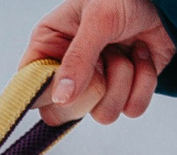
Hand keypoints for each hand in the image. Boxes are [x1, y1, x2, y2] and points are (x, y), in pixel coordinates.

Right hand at [24, 0, 176, 125]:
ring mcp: (97, 84)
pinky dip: (145, 81)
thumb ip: (78, 58)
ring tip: (128, 50)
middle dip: (94, 89)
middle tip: (106, 60)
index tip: (69, 83)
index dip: (48, 94)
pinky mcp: (126, 90)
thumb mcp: (99, 18)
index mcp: (48, 49)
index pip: (31, 92)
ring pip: (103, 114)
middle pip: (64, 113)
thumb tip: (61, 98)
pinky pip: (132, 108)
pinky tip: (143, 55)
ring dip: (124, 80)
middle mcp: (68, 71)